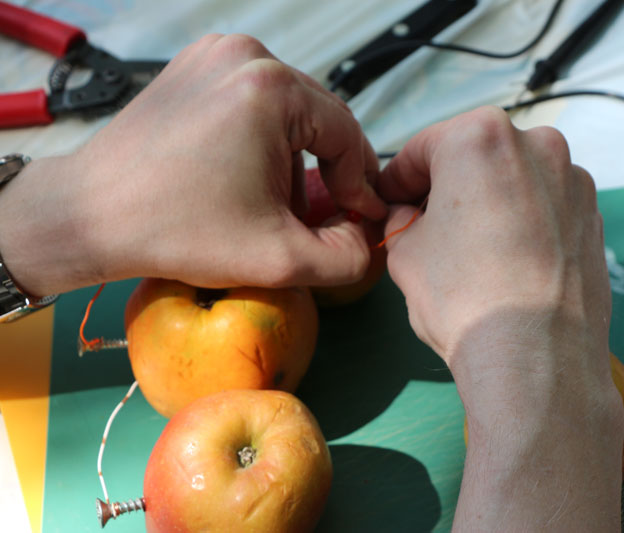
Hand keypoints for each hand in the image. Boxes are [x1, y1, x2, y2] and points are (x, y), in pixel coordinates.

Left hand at [0, 34, 385, 295]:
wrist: (90, 216)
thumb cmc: (178, 232)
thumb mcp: (280, 259)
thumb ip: (347, 255)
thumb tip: (370, 234)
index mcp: (272, 88)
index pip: (348, 134)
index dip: (361, 183)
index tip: (359, 220)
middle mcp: (247, 55)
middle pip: (319, 118)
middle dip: (326, 171)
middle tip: (321, 217)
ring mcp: (215, 55)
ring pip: (290, 110)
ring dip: (295, 156)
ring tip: (274, 203)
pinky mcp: (194, 66)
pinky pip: (254, 101)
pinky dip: (262, 138)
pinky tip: (244, 176)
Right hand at [378, 107, 621, 530]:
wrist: (536, 357)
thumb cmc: (460, 296)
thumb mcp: (403, 252)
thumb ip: (403, 218)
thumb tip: (412, 214)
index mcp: (480, 135)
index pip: (422, 149)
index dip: (398, 181)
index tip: (389, 204)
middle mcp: (537, 143)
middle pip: (474, 157)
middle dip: (447, 187)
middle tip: (428, 228)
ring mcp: (574, 179)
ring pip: (513, 181)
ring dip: (489, 202)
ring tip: (474, 250)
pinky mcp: (595, 215)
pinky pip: (545, 207)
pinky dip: (524, 222)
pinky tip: (510, 263)